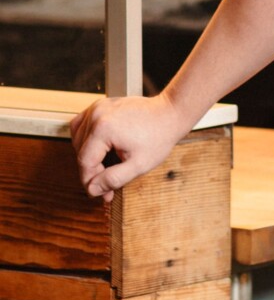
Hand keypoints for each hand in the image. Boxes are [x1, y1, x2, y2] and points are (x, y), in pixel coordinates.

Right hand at [69, 93, 189, 202]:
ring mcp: (97, 107)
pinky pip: (81, 125)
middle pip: (81, 152)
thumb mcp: (139, 165)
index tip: (101, 193)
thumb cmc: (158, 137)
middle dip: (92, 172)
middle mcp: (96, 115)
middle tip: (106, 186)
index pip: (85, 162)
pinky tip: (98, 149)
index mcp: (103, 129)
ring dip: (88, 156)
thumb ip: (113, 179)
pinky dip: (85, 140)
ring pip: (78, 139)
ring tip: (105, 168)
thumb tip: (92, 189)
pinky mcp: (100, 105)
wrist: (170, 113)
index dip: (90, 182)